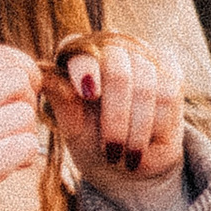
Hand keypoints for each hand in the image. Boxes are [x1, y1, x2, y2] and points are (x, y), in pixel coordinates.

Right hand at [0, 45, 47, 210]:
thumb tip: (14, 75)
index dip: (24, 71)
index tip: (25, 94)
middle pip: (17, 79)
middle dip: (28, 103)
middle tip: (16, 128)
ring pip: (25, 115)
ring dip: (26, 135)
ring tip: (8, 154)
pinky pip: (25, 146)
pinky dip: (26, 158)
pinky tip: (11, 169)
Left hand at [47, 32, 184, 187]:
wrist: (129, 163)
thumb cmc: (92, 142)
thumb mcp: (72, 127)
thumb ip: (61, 99)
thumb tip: (40, 71)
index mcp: (78, 54)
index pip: (82, 51)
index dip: (86, 70)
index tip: (89, 95)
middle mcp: (111, 46)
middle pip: (118, 72)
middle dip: (115, 118)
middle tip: (111, 152)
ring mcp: (142, 55)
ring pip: (145, 86)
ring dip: (137, 129)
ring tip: (129, 154)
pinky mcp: (170, 70)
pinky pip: (168, 94)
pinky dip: (157, 124)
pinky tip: (149, 138)